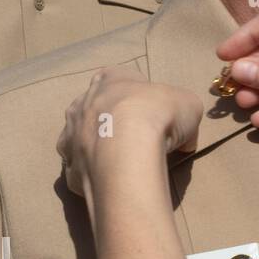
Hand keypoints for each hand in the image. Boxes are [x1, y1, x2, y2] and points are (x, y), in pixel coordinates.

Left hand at [57, 67, 202, 197]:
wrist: (128, 149)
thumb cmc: (158, 115)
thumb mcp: (189, 106)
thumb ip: (184, 115)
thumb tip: (185, 139)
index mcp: (110, 78)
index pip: (118, 78)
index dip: (135, 95)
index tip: (151, 110)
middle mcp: (83, 102)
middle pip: (96, 108)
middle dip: (113, 120)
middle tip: (138, 136)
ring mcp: (70, 134)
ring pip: (82, 138)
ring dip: (99, 146)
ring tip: (124, 161)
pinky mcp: (69, 167)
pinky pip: (81, 169)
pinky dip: (94, 174)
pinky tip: (112, 180)